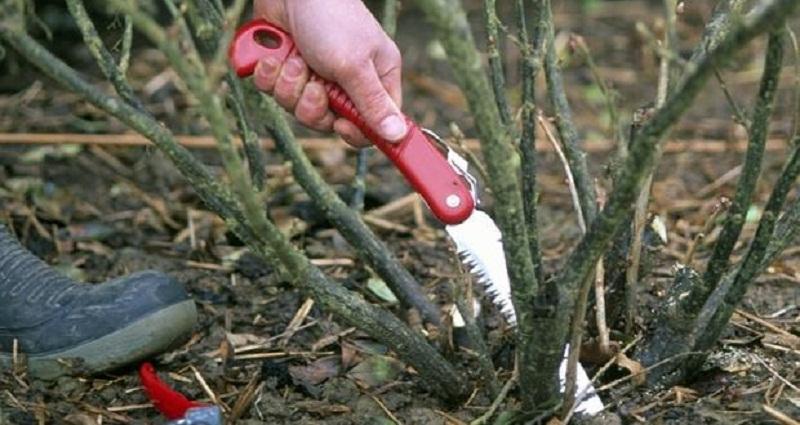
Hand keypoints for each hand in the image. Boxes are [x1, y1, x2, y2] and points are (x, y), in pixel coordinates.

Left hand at [252, 0, 404, 146]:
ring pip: (297, 108)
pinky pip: (274, 92)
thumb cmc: (331, 18)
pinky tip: (275, 55)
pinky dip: (270, 75)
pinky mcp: (287, 69)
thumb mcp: (355, 65)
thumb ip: (372, 104)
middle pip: (328, 121)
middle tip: (314, 83)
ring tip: (295, 59)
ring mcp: (315, 75)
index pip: (373, 125)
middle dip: (312, 105)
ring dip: (290, 85)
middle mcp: (347, 81)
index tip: (340, 125)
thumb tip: (398, 136)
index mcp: (375, 78)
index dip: (355, 132)